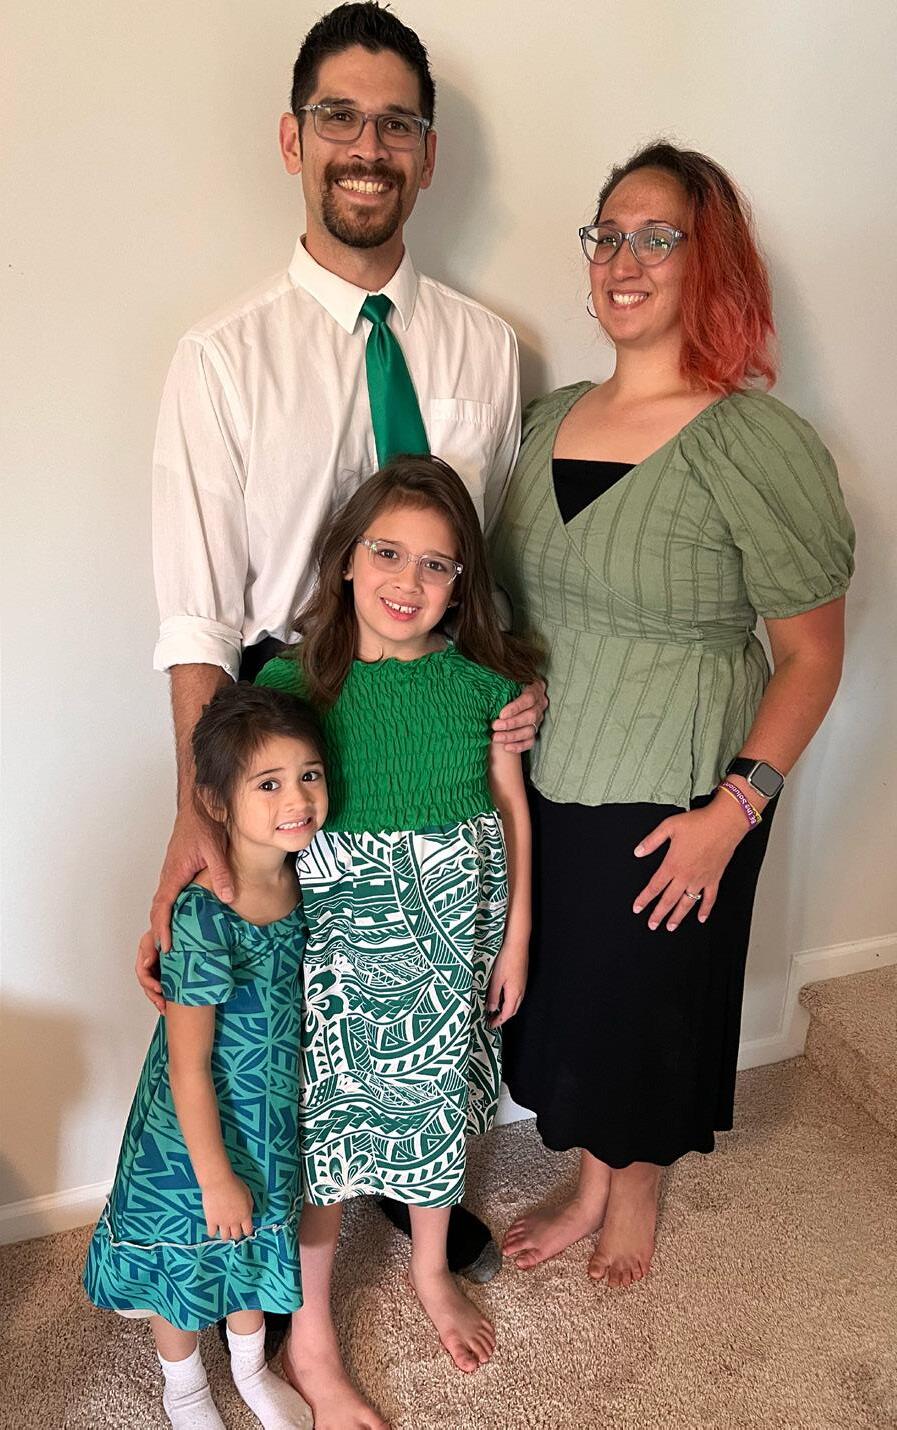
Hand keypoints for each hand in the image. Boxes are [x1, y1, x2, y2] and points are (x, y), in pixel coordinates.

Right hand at [136, 805, 231, 1012]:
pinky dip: (171, 912)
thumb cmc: (204, 824)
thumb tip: (228, 898)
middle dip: (160, 933)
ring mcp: (172, 874)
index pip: (163, 907)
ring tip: (172, 947)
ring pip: (164, 904)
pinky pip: (171, 896)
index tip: (166, 948)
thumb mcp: (215, 848)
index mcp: (174, 874)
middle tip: (166, 956)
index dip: (163, 929)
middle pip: (159, 910)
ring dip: (164, 924)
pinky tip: (182, 922)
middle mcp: (170, 876)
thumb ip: (221, 873)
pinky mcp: (178, 871)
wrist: (198, 807)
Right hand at [201, 1172, 254, 1240]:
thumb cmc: (234, 1184)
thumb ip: (249, 1206)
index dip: (247, 1231)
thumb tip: (248, 1214)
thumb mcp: (247, 1193)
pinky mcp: (211, 1221)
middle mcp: (235, 1221)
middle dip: (236, 1233)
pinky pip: (212, 1234)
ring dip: (226, 1235)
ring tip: (224, 1229)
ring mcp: (222, 1223)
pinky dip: (213, 1232)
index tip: (245, 1228)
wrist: (218, 1182)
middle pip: (237, 1236)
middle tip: (234, 1228)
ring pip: (225, 1238)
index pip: (248, 1231)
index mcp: (245, 1215)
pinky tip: (214, 1226)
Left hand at [486, 943, 527, 1026]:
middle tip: (491, 1020)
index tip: (490, 1025)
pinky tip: (501, 996)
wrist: (517, 945)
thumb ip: (494, 995)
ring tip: (495, 1010)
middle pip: (513, 1010)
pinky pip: (516, 995)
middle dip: (503, 1017)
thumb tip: (491, 1009)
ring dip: (506, 1009)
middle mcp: (521, 991)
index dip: (499, 1021)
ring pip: (515, 1003)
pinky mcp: (521, 979)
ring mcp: (522, 985)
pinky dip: (509, 1001)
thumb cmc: (506, 960)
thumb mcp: (496, 979)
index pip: (508, 1013)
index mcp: (514, 993)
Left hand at [492, 679, 547, 753]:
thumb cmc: (506, 684)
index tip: (500, 714)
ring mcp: (539, 719)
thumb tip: (485, 686)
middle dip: (511, 723)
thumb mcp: (506, 679)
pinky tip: (506, 747)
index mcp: (535, 689)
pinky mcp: (535, 732)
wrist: (509, 692)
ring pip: (530, 731)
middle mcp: (540, 705)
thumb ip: (501, 682)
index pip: (528, 699)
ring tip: (495, 737)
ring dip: (512, 736)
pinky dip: (518, 746)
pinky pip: (530, 742)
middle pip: (530, 717)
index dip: (515, 708)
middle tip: (494, 726)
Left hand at [632, 799, 747, 930]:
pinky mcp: (714, 878)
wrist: (724, 823)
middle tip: (652, 924)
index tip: (637, 908)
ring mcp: (701, 879)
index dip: (644, 899)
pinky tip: (701, 918)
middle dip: (658, 914)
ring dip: (678, 916)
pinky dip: (705, 910)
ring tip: (670, 926)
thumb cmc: (699, 823)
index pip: (654, 887)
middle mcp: (686, 875)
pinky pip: (709, 899)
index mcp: (673, 864)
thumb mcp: (669, 827)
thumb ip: (652, 841)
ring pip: (687, 903)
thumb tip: (638, 851)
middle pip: (668, 900)